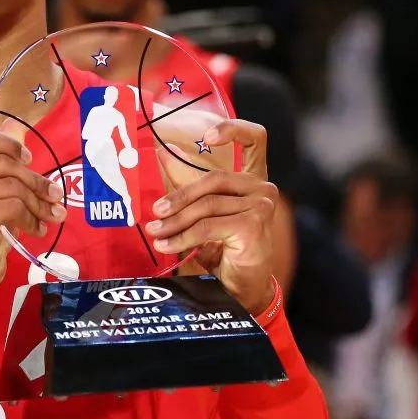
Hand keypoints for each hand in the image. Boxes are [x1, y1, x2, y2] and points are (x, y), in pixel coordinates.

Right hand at [0, 125, 66, 306]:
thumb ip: (3, 166)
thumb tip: (20, 126)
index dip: (7, 142)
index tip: (30, 159)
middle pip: (5, 163)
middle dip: (36, 181)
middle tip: (55, 197)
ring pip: (13, 186)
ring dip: (39, 204)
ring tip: (50, 216)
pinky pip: (14, 207)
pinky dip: (32, 219)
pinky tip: (37, 229)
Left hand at [145, 120, 278, 313]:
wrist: (242, 288)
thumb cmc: (223, 248)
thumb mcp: (204, 212)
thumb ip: (189, 184)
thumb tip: (162, 153)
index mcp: (252, 179)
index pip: (254, 139)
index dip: (232, 129)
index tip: (207, 137)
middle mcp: (262, 188)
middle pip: (214, 178)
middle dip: (179, 195)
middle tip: (155, 211)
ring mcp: (262, 205)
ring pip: (207, 205)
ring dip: (175, 221)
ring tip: (155, 232)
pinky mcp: (254, 224)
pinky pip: (207, 226)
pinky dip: (183, 236)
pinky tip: (167, 245)